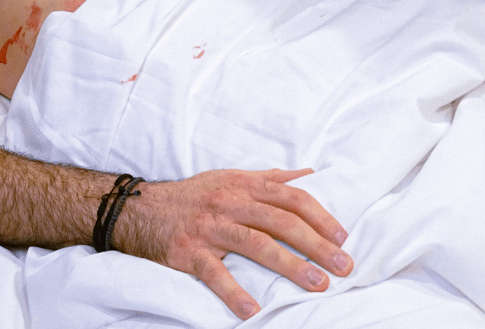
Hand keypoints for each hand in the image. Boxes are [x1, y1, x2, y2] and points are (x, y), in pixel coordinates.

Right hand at [117, 168, 352, 319]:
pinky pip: (213, 273)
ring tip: (316, 284)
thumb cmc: (194, 195)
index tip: (342, 237)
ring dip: (289, 265)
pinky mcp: (188, 252)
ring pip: (255, 243)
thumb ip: (269, 178)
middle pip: (280, 221)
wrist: (141, 209)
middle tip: (343, 266)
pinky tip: (252, 311)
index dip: (319, 216)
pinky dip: (232, 292)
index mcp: (243, 186)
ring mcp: (209, 228)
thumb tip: (307, 174)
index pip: (290, 197)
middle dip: (315, 244)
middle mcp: (229, 203)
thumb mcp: (230, 178)